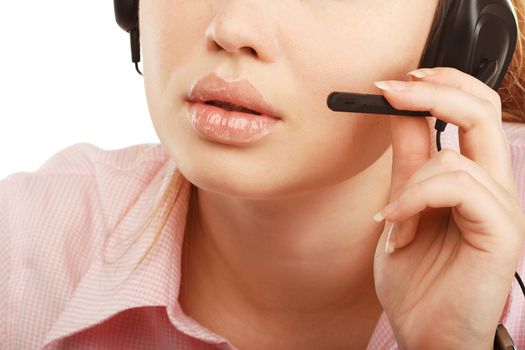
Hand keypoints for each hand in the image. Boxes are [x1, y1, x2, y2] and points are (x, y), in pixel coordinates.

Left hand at [371, 67, 524, 349]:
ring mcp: (504, 208)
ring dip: (408, 184)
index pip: (474, 110)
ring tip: (391, 221)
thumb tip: (399, 113)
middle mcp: (495, 187)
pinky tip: (397, 224)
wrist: (426, 333)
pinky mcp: (502, 232)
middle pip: (484, 109)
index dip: (436, 86)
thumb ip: (407, 162)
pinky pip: (459, 188)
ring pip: (456, 156)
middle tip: (391, 90)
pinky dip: (416, 199)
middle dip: (434, 91)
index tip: (390, 84)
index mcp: (474, 179)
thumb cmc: (416, 279)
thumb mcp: (401, 209)